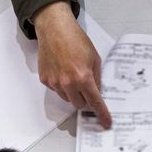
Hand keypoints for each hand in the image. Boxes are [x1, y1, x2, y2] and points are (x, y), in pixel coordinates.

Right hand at [33, 2, 112, 127]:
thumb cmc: (76, 40)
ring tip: (73, 74)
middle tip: (87, 87)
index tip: (105, 122)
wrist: (55, 29)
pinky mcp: (45, 79)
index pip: (95, 102)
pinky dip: (61, 85)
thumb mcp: (94, 58)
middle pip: (79, 104)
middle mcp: (68, 83)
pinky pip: (56, 90)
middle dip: (86, 100)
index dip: (101, 114)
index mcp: (83, 77)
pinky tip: (62, 70)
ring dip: (73, 93)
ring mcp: (55, 82)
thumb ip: (97, 77)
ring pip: (67, 98)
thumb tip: (98, 92)